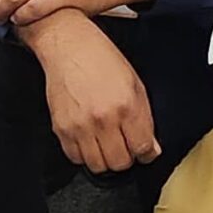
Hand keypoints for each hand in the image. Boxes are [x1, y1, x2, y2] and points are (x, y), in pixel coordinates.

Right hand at [33, 11, 159, 172]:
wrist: (69, 46)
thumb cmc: (102, 59)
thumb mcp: (135, 83)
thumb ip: (144, 118)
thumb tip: (151, 148)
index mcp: (126, 106)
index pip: (142, 148)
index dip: (147, 153)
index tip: (145, 151)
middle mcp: (103, 119)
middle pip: (120, 163)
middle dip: (127, 157)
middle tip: (126, 146)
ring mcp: (80, 126)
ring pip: (98, 166)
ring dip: (106, 159)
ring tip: (107, 144)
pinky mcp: (61, 129)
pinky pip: (75, 158)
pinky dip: (85, 154)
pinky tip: (90, 140)